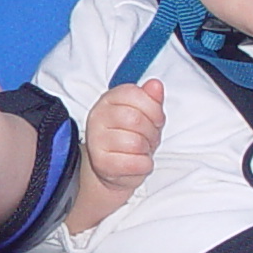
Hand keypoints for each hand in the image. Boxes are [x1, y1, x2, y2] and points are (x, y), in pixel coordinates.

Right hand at [82, 79, 164, 197]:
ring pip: (136, 143)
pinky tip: (137, 162)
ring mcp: (96, 141)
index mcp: (108, 100)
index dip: (153, 108)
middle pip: (135, 119)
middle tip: (148, 137)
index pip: (133, 94)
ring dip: (146, 149)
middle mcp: (97, 117)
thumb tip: (155, 85)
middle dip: (151, 131)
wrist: (113, 167)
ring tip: (141, 150)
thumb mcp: (144, 114)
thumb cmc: (130, 137)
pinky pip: (135, 163)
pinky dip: (144, 165)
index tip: (155, 118)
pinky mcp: (101, 163)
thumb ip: (150, 98)